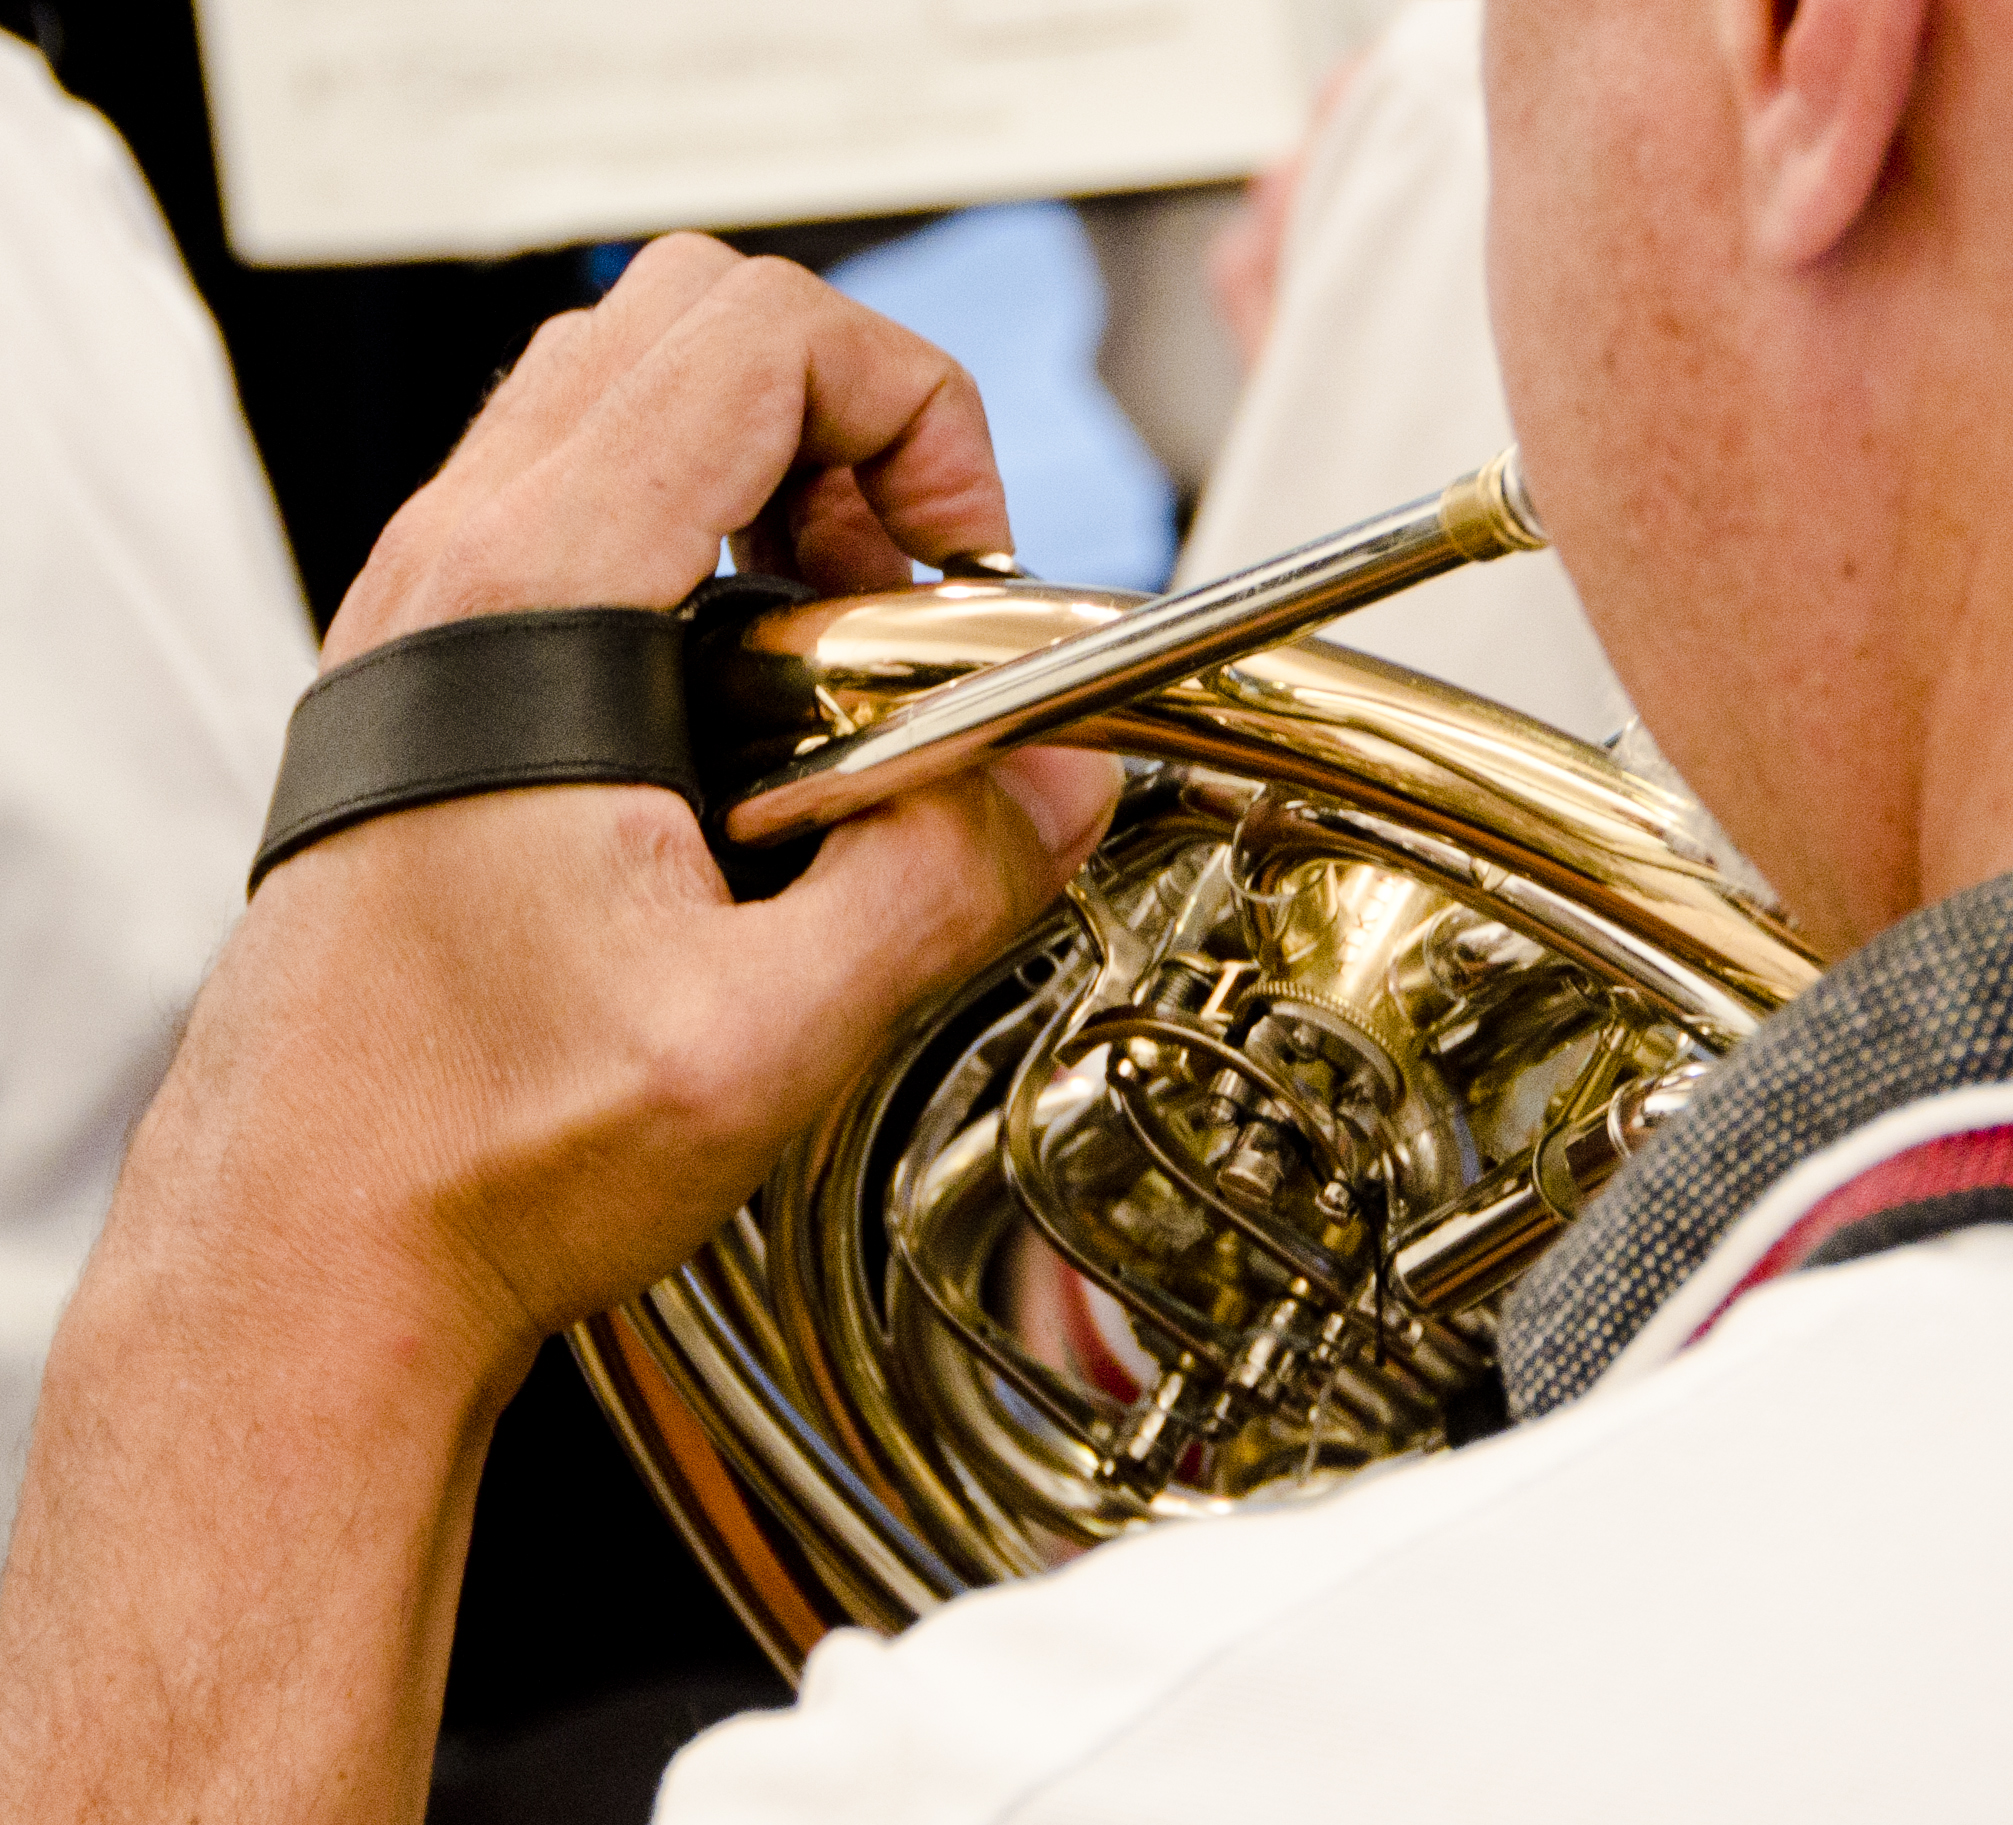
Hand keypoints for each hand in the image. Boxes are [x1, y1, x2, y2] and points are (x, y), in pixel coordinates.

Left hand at [0, 235, 1117, 1822]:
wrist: (309, 1244)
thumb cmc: (466, 1149)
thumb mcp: (759, 1042)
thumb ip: (940, 888)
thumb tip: (1064, 781)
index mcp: (523, 609)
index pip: (746, 339)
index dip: (910, 409)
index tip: (962, 566)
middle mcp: (449, 574)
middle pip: (680, 320)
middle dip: (849, 417)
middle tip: (911, 590)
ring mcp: (423, 616)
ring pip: (621, 396)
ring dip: (776, 473)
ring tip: (846, 647)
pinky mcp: (431, 682)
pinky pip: (579, 506)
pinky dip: (704, 541)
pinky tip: (755, 711)